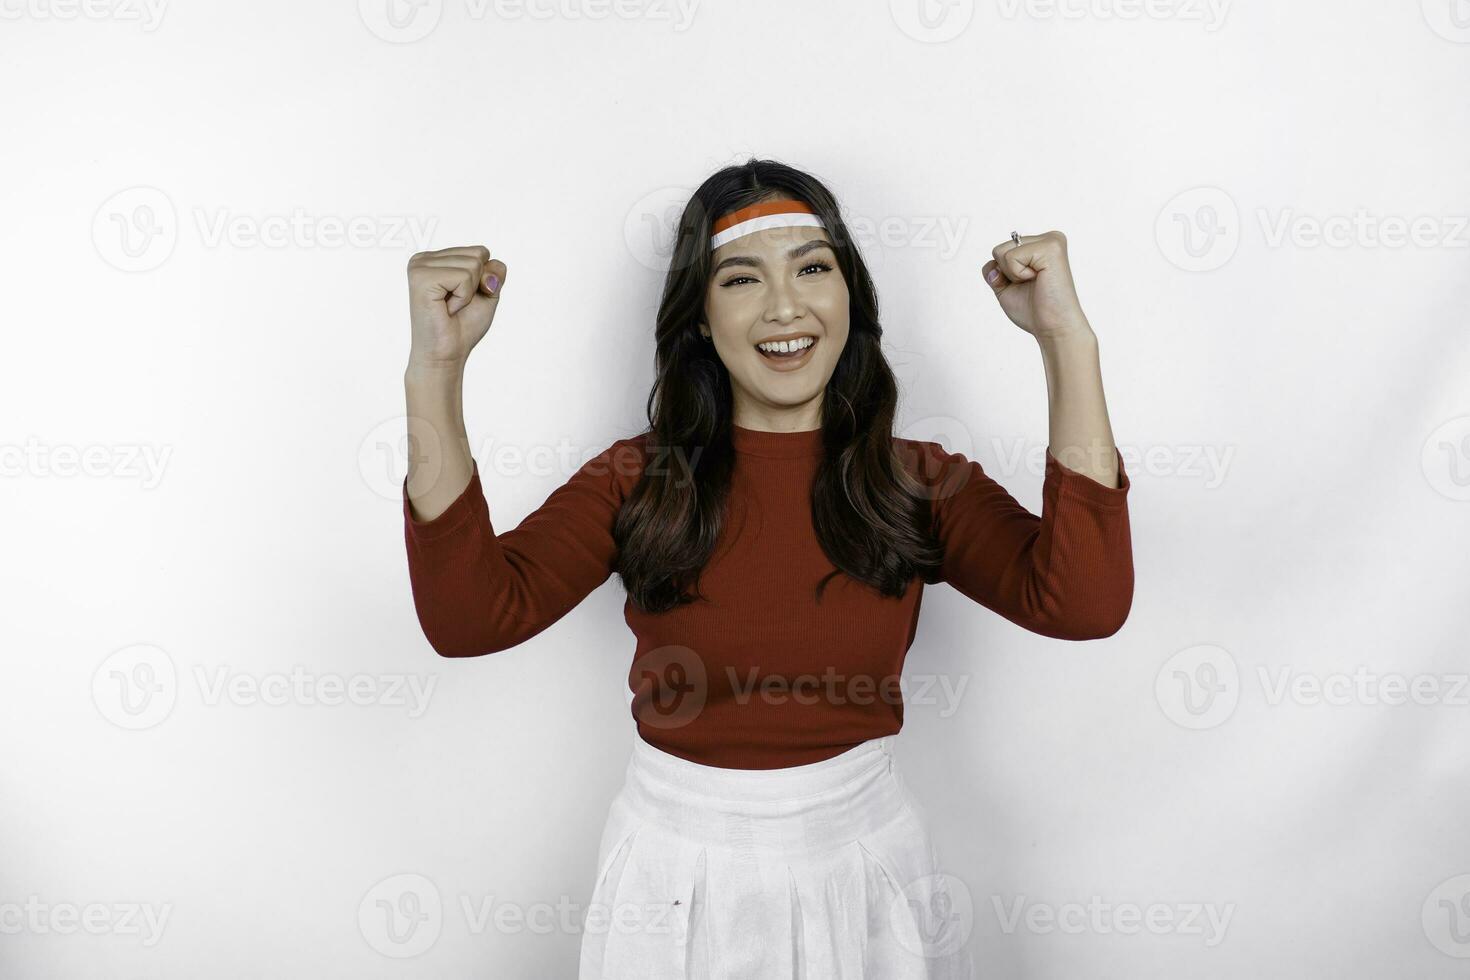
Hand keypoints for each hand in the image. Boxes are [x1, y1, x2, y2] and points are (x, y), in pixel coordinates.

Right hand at [406, 245, 506, 367]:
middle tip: (455, 304)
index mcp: (436, 259)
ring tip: (449, 307)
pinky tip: (445, 308)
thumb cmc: (463, 327)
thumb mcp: (488, 293)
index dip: (483, 280)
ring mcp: (419, 266)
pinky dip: (462, 297)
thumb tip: (488, 261)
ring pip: (473, 264)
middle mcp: (424, 258)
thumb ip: (494, 271)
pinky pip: (463, 277)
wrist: (446, 354)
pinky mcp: (421, 277)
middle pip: (478, 254)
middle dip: (477, 286)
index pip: (480, 251)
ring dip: (468, 293)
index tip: (462, 298)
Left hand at [981, 231, 1091, 342]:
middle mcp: (1048, 239)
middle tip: (1031, 285)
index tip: (1027, 285)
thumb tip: (993, 266)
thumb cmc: (1034, 311)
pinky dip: (1017, 274)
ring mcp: (1051, 241)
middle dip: (1006, 273)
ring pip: (1002, 251)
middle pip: (999, 249)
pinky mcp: (1051, 248)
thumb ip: (993, 272)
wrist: (1054, 327)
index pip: (1001, 251)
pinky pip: (1011, 257)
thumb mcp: (1005, 288)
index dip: (1004, 275)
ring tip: (1035, 282)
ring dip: (1012, 274)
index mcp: (1040, 246)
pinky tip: (1038, 279)